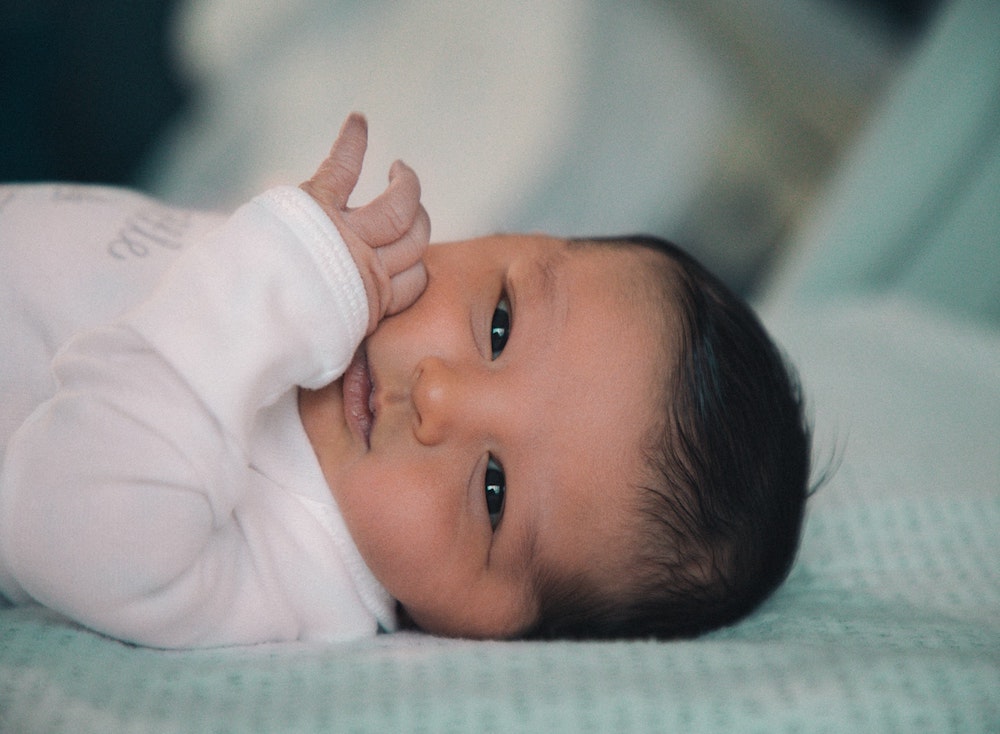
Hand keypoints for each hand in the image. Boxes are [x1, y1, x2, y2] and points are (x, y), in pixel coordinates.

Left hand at [301, 113, 429, 334]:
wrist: (245, 325)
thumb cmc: (281, 343)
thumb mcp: (327, 351)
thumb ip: (344, 334)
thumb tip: (346, 342)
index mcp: (372, 303)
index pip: (416, 281)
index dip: (414, 270)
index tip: (406, 265)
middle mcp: (368, 266)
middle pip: (417, 239)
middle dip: (419, 224)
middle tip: (410, 210)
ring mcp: (345, 233)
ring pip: (400, 205)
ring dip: (405, 185)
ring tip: (400, 172)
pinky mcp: (316, 204)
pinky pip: (342, 167)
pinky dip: (351, 142)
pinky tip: (358, 121)